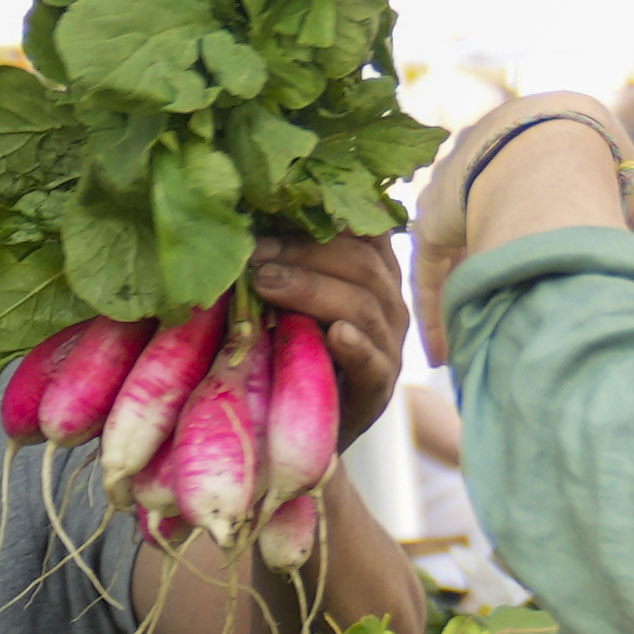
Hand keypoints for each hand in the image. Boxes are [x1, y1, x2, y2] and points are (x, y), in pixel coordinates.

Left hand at [247, 230, 410, 442]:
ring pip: (364, 304)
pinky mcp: (378, 388)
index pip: (365, 230)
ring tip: (266, 283)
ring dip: (312, 289)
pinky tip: (335, 334)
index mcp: (373, 273)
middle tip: (254, 255)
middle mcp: (388, 304)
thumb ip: (286, 262)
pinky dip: (355, 346)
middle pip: (361, 263)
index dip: (324, 216)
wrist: (305, 427)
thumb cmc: (295, 350)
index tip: (274, 207)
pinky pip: (373, 362)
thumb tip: (244, 220)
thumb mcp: (291, 299)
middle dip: (304, 252)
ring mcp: (388, 346)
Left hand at [415, 94, 633, 363]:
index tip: (529, 272)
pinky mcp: (434, 218)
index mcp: (531, 156)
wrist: (554, 137)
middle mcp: (485, 168)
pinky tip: (439, 354)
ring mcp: (452, 191)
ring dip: (458, 298)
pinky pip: (429, 270)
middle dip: (485, 267)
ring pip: (452, 253)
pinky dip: (436, 311)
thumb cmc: (601, 161)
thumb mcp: (633, 204)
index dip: (527, 238)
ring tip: (461, 352)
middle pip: (481, 225)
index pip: (523, 201)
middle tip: (490, 313)